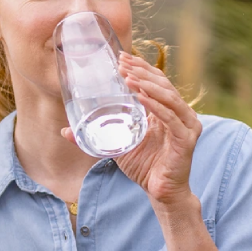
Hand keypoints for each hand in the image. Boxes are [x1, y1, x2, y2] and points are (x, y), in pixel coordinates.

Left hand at [62, 52, 200, 205]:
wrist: (161, 193)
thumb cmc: (143, 167)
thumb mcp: (117, 145)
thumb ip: (96, 135)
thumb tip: (65, 130)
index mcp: (167, 110)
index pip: (156, 82)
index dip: (140, 68)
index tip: (121, 57)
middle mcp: (180, 113)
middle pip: (163, 84)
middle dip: (141, 71)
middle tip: (122, 63)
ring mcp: (186, 125)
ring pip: (168, 96)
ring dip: (147, 84)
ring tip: (127, 76)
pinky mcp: (186, 139)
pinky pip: (170, 118)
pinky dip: (155, 105)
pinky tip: (140, 96)